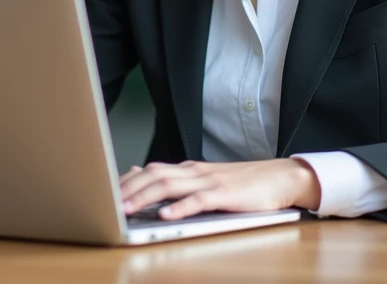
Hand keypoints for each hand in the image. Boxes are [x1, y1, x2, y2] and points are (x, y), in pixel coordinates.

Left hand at [119, 159, 321, 220]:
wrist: (280, 178)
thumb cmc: (243, 184)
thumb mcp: (205, 179)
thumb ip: (175, 178)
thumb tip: (140, 172)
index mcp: (188, 169)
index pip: (150, 171)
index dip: (126, 181)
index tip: (105, 193)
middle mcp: (195, 172)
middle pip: (154, 176)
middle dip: (128, 189)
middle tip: (106, 203)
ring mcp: (210, 181)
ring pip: (170, 186)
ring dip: (145, 197)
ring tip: (126, 210)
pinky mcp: (225, 194)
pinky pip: (198, 200)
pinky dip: (180, 208)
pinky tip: (166, 216)